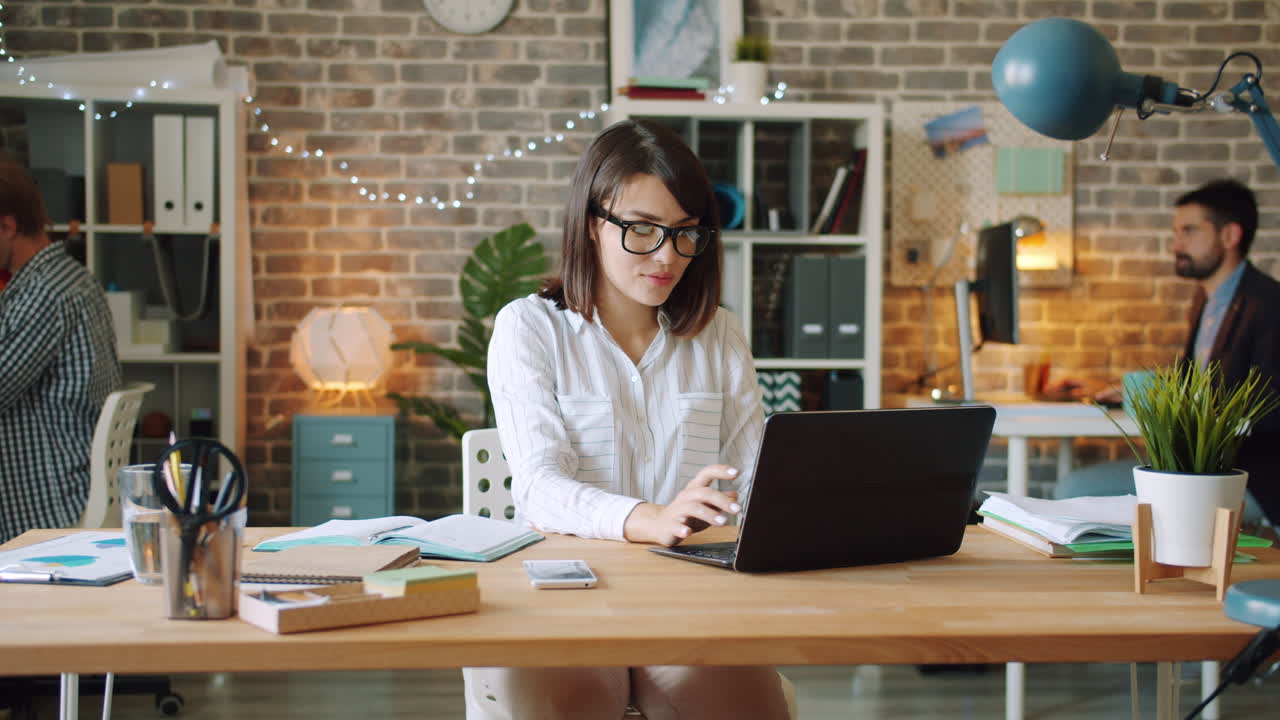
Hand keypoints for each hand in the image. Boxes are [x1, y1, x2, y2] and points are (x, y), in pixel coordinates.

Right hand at [623, 465, 742, 546]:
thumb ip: (719, 500)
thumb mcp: (704, 505)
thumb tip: (735, 494)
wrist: (659, 525)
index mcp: (695, 488)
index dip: (721, 471)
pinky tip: (688, 532)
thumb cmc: (686, 514)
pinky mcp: (670, 526)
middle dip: (721, 500)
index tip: (736, 472)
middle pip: (704, 492)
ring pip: (692, 508)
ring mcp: (677, 511)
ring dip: (709, 514)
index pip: (707, 473)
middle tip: (737, 509)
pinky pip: (675, 526)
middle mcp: (686, 496)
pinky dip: (682, 529)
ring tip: (723, 522)